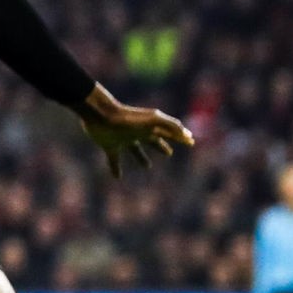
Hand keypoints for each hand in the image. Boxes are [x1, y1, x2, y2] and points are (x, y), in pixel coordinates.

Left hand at [75, 84, 194, 177]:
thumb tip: (188, 136)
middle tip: (169, 154)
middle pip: (153, 141)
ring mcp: (123, 139)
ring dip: (142, 158)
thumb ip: (171, 126)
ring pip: (135, 150)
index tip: (190, 142)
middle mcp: (138, 132)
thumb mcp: (154, 120)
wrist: (102, 115)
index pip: (168, 133)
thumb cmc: (129, 119)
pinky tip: (117, 177)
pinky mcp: (110, 146)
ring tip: (147, 167)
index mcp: (150, 127)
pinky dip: (116, 168)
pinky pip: (114, 159)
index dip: (180, 137)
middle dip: (161, 147)